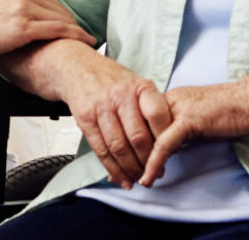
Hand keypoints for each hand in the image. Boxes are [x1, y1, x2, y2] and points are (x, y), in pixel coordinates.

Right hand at [0, 0, 93, 64]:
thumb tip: (25, 16)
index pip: (51, 1)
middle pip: (60, 9)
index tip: (75, 25)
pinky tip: (85, 41)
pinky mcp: (22, 27)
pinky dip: (75, 35)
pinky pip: (57, 30)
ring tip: (89, 41)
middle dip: (74, 23)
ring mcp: (23, 10)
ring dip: (78, 30)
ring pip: (62, 19)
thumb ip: (13, 8)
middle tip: (87, 36)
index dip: (65, 15)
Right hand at [3, 41, 169, 187]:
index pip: (159, 118)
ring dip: (130, 169)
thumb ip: (154, 111)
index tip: (170, 154)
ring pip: (119, 147)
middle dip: (148, 162)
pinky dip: (112, 169)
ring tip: (138, 179)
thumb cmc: (114, 82)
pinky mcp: (85, 118)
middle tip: (155, 174)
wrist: (77, 68)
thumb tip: (171, 144)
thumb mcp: (138, 86)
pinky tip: (121, 178)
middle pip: (138, 137)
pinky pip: (101, 149)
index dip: (166, 141)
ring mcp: (101, 107)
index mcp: (140, 88)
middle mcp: (121, 96)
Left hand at [139, 83, 248, 185]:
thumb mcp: (198, 119)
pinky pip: (165, 144)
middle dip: (135, 154)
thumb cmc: (231, 111)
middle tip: (132, 175)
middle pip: (141, 129)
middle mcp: (168, 100)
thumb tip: (167, 149)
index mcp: (169, 98)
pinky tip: (149, 176)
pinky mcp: (188, 120)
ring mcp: (177, 109)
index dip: (138, 144)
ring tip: (140, 180)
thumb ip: (180, 130)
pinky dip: (154, 162)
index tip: (134, 162)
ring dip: (141, 162)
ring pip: (149, 137)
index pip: (142, 122)